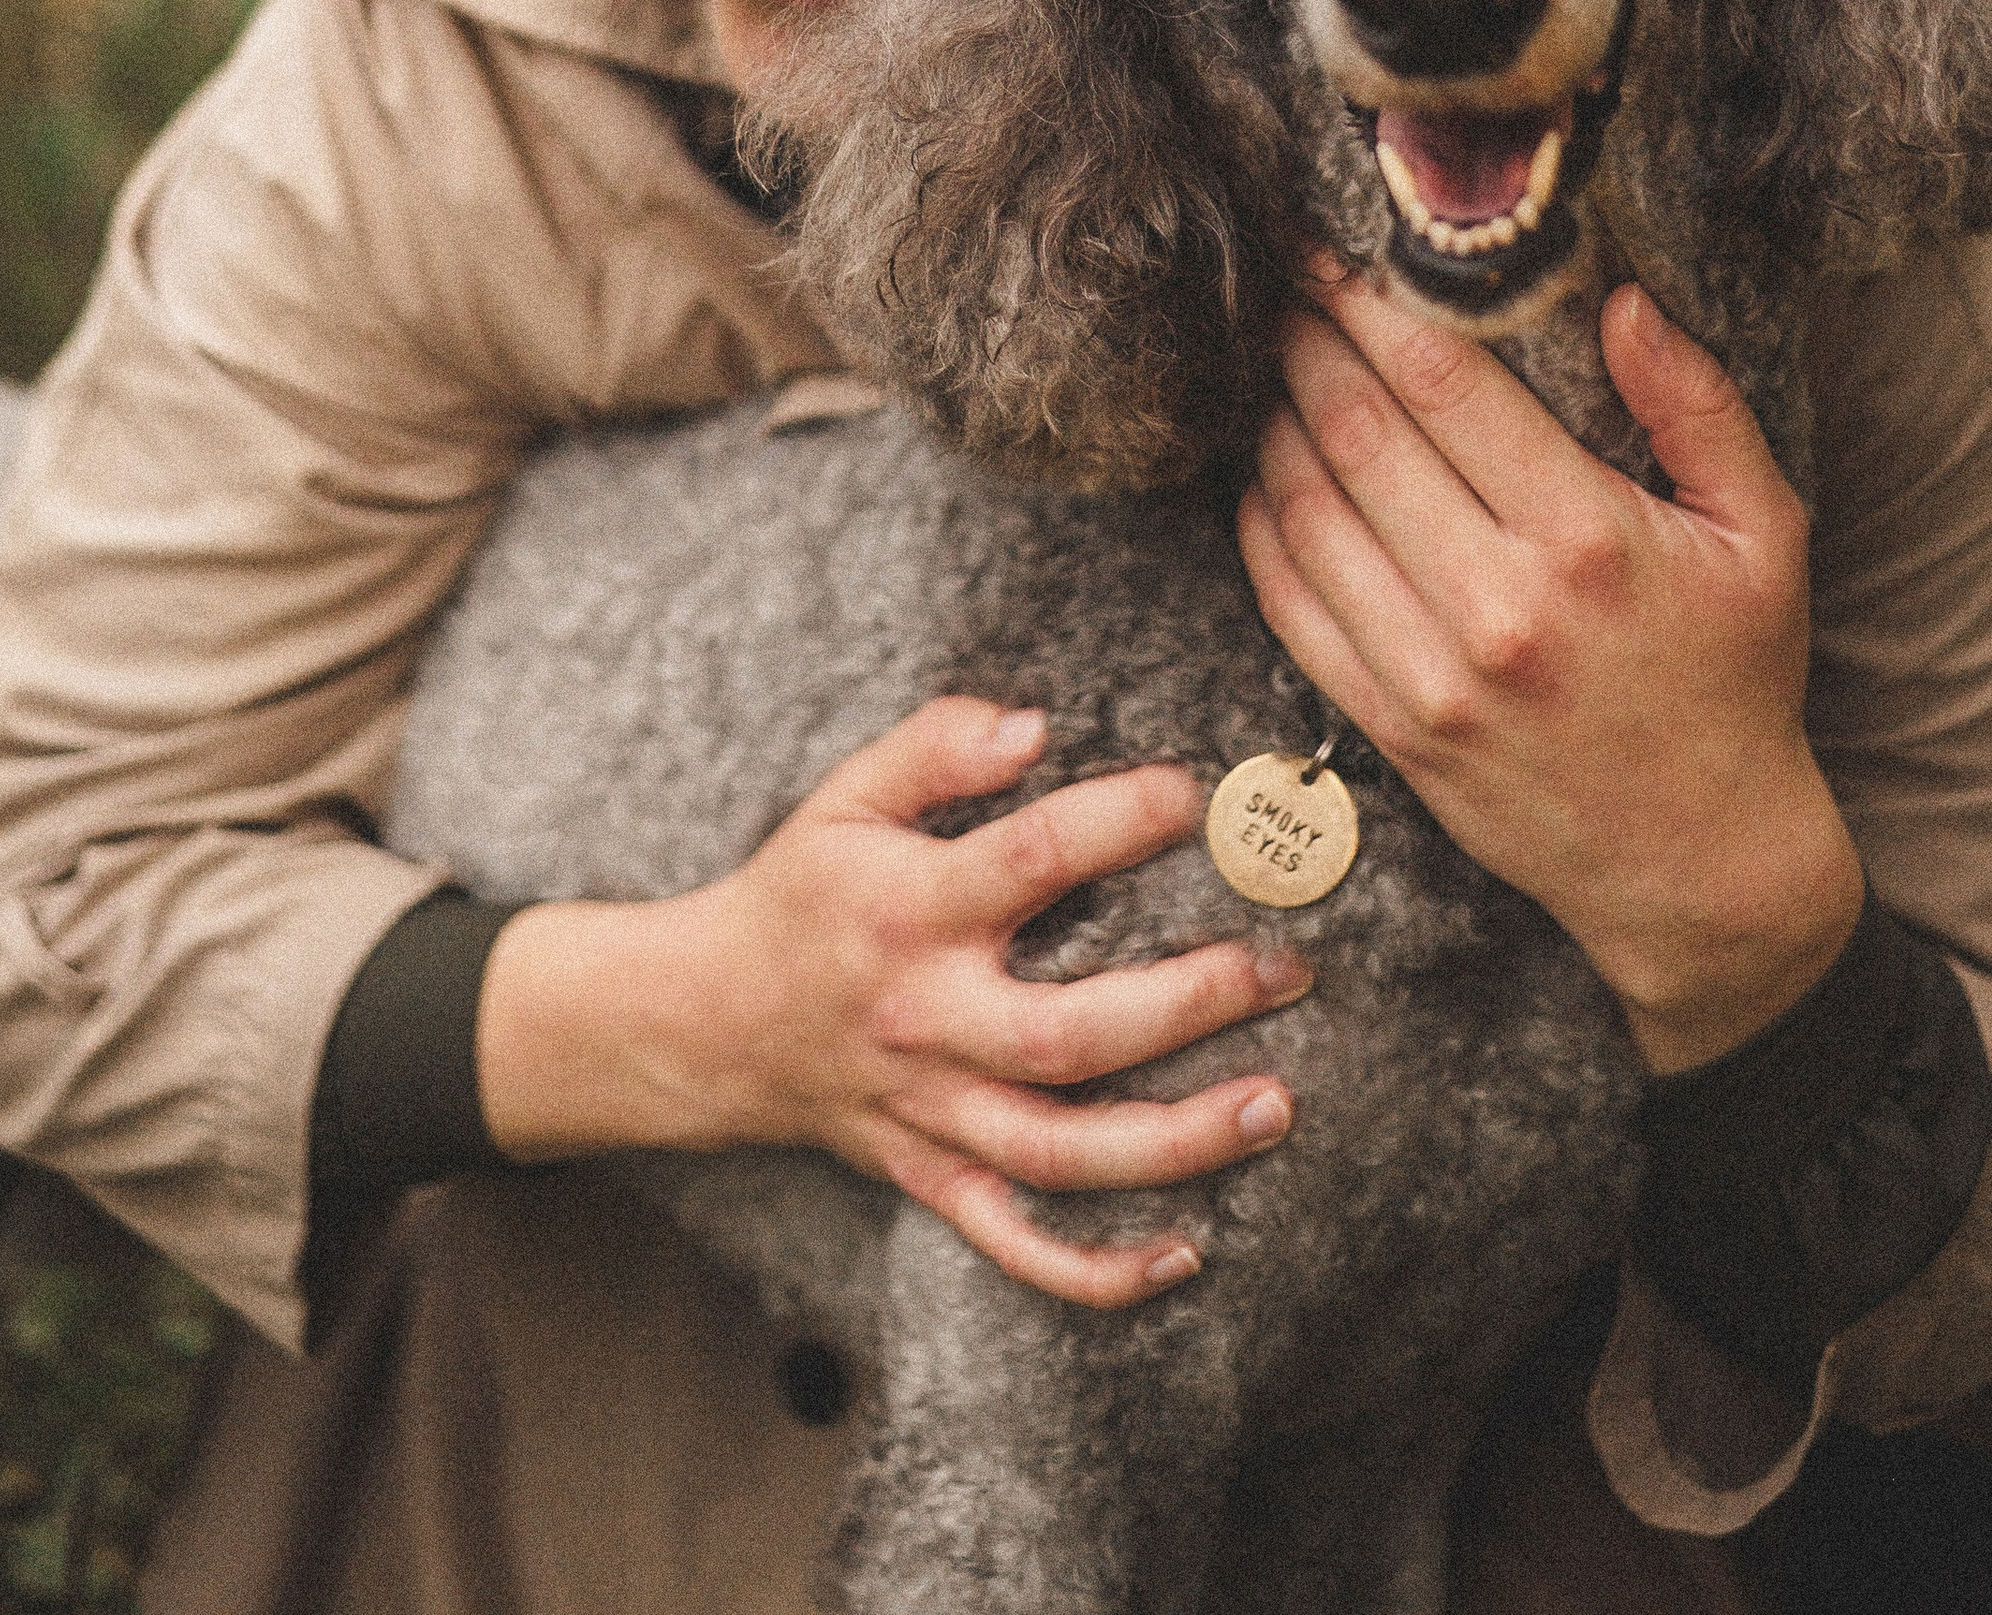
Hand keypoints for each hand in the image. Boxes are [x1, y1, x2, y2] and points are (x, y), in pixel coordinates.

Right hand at [475, 696, 1312, 1305]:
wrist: (705, 1021)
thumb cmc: (800, 894)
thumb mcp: (846, 796)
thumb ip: (936, 746)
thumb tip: (1035, 725)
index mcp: (909, 912)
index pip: (1028, 862)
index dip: (1118, 823)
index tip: (1195, 794)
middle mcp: (928, 1021)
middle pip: (1071, 1033)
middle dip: (1190, 1006)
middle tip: (1286, 969)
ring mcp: (932, 1113)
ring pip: (1062, 1150)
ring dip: (1176, 1141)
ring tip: (1273, 1105)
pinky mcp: (931, 1177)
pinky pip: (1017, 1239)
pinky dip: (1096, 1265)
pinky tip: (1182, 1252)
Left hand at [1236, 263, 1862, 1073]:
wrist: (1703, 869)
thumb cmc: (1737, 682)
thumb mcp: (1763, 535)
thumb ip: (1699, 407)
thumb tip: (1625, 299)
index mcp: (1585, 538)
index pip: (1439, 380)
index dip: (1367, 298)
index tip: (1330, 246)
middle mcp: (1495, 605)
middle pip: (1354, 430)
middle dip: (1305, 341)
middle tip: (1284, 285)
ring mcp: (1431, 676)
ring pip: (1306, 510)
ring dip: (1273, 422)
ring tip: (1270, 365)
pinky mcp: (1391, 730)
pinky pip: (1290, 606)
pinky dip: (1261, 527)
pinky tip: (1263, 476)